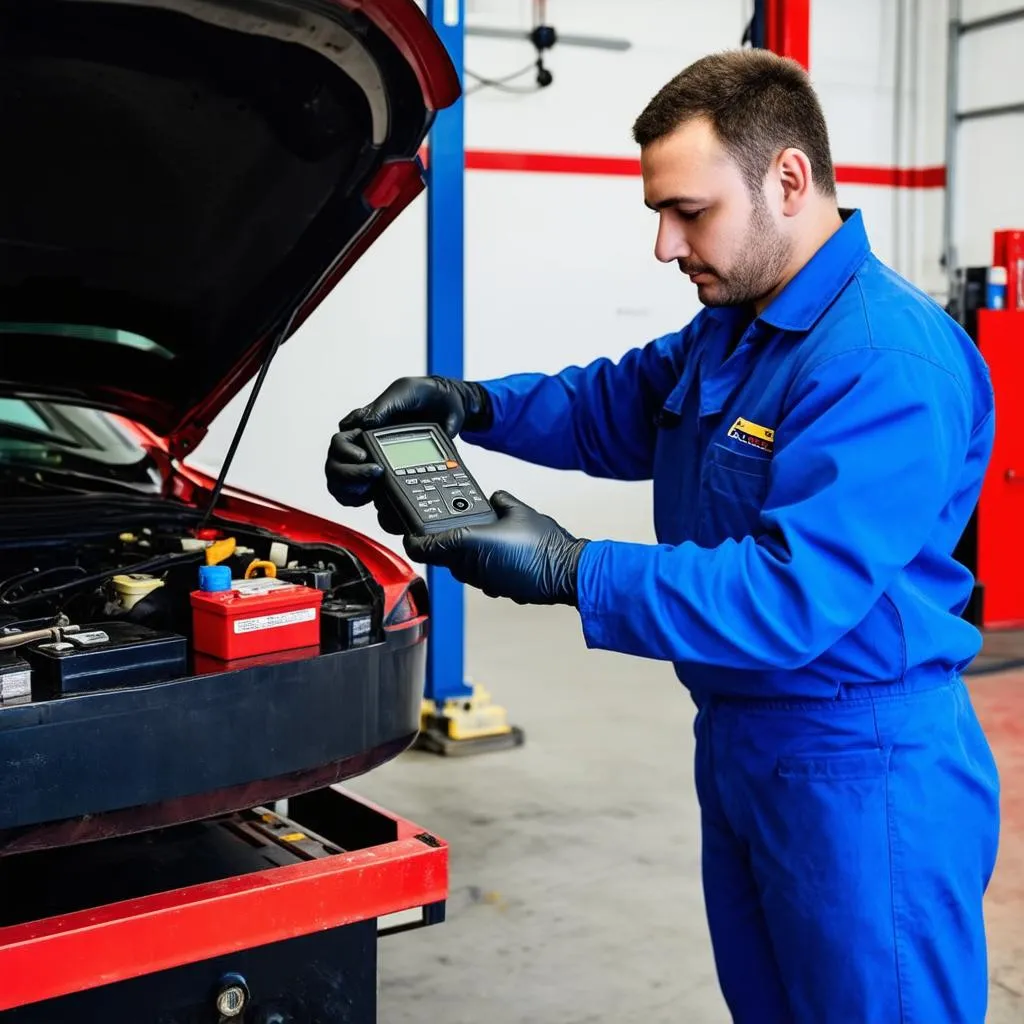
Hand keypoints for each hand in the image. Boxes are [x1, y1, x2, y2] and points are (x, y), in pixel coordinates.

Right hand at [325, 376, 490, 511]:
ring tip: (372, 489)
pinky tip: (373, 498)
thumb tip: (363, 426)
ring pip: (343, 482)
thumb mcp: (403, 392)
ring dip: (351, 489)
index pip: (339, 442)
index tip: (364, 456)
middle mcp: (364, 443)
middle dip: (349, 474)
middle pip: (336, 466)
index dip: (345, 452)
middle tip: (375, 473)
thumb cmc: (424, 395)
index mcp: (364, 423)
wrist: (449, 406)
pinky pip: (361, 493)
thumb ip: (382, 408)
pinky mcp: (386, 475)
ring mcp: (373, 460)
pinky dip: (361, 498)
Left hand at [404, 491, 587, 605]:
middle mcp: (468, 566)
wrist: (565, 572)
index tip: (410, 534)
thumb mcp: (519, 510)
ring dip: (469, 554)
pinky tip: (503, 555)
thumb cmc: (543, 545)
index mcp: (465, 543)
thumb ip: (501, 501)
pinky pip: (481, 575)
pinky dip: (486, 565)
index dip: (412, 540)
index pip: (423, 547)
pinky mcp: (496, 589)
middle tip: (461, 526)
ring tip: (489, 538)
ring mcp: (481, 581)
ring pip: (462, 566)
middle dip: (449, 542)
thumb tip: (495, 498)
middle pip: (444, 555)